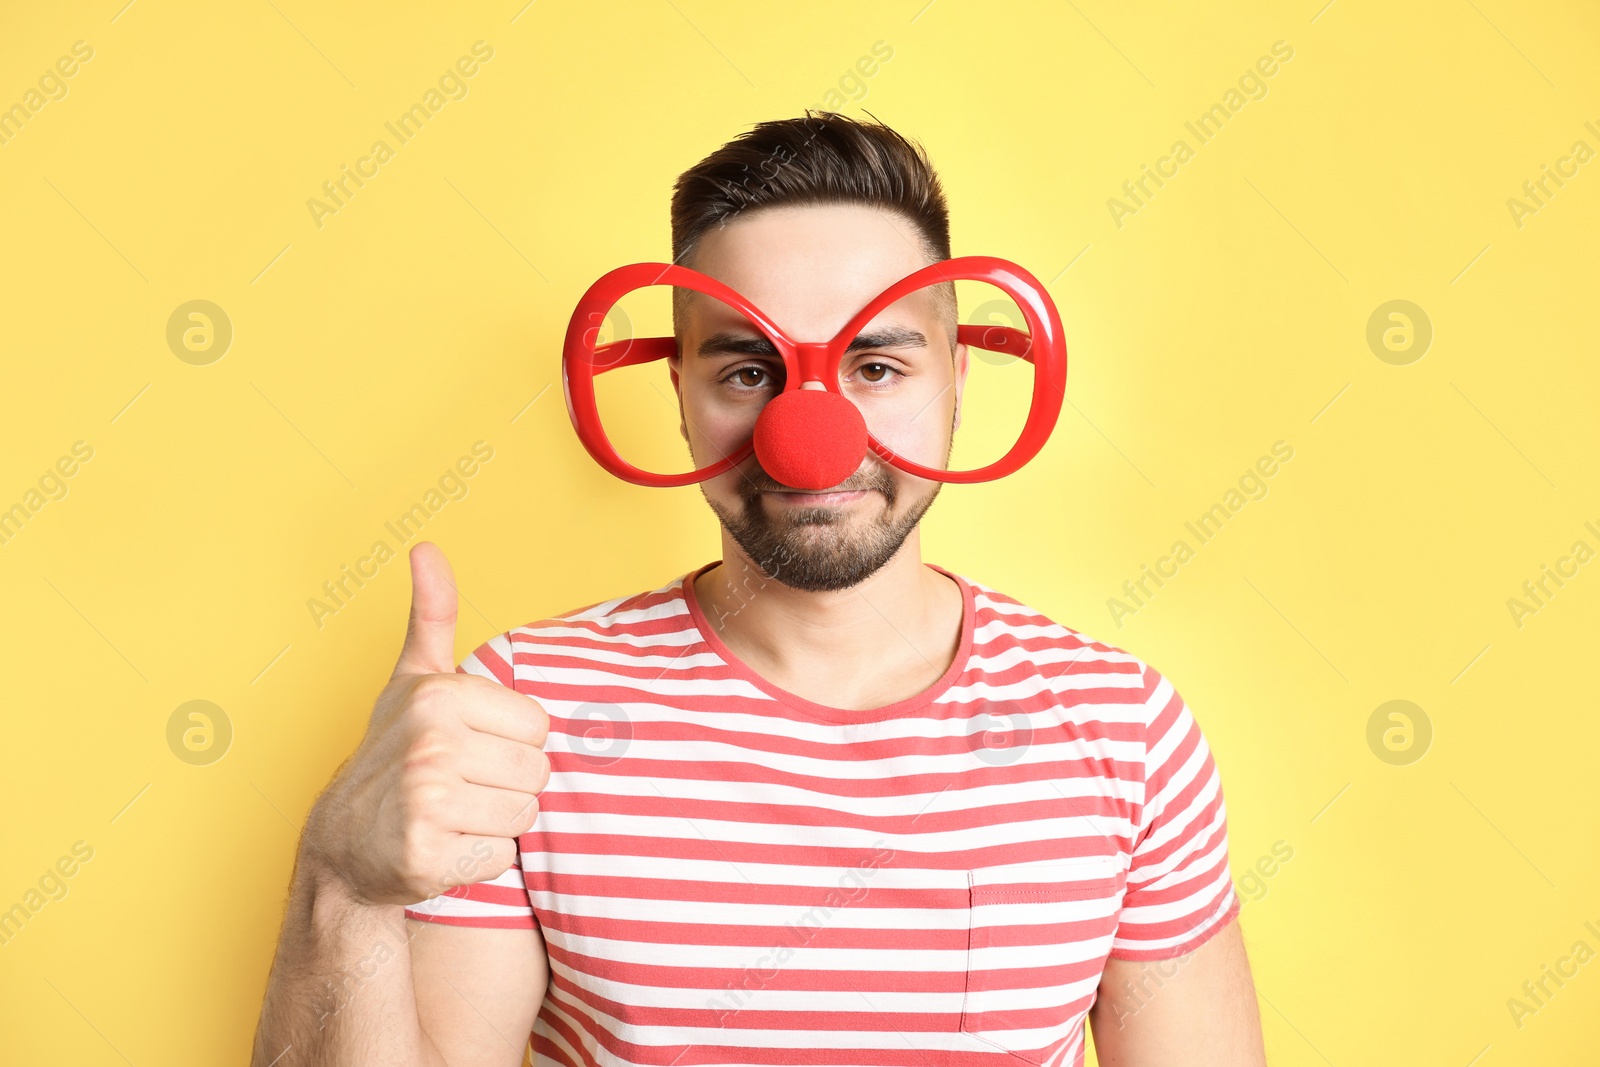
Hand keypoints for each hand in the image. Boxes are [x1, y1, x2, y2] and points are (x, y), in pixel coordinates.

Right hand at [305, 541, 549, 906]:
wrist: (342, 846)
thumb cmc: (391, 755)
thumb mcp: (411, 679)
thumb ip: (431, 614)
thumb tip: (426, 547)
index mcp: (438, 695)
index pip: (539, 726)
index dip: (511, 741)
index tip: (469, 746)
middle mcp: (430, 743)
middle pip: (537, 772)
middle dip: (507, 785)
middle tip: (460, 786)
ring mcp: (426, 801)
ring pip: (525, 815)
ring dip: (497, 823)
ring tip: (453, 814)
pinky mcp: (427, 856)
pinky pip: (503, 858)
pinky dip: (480, 860)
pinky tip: (444, 847)